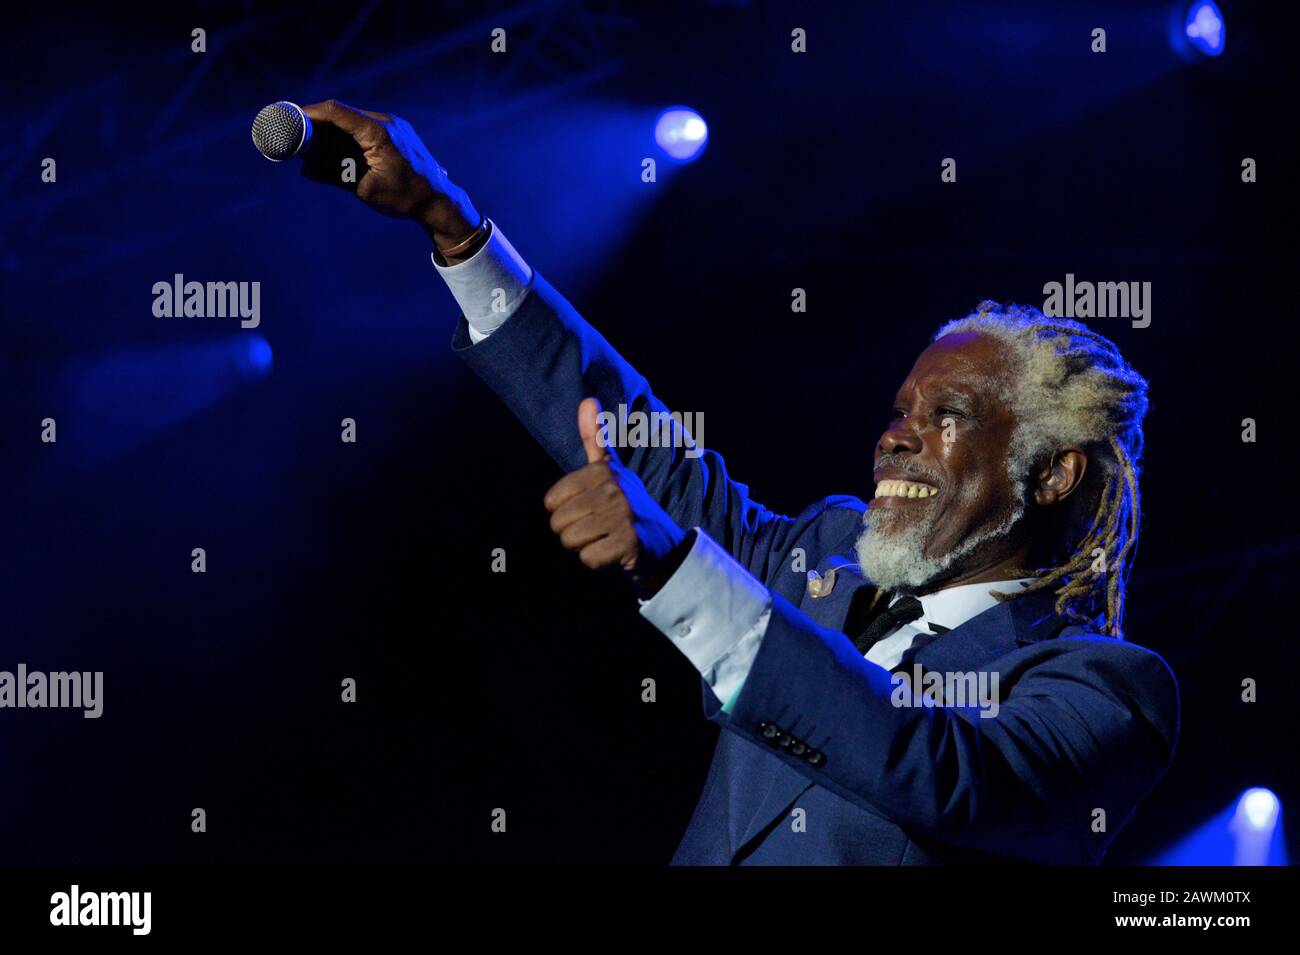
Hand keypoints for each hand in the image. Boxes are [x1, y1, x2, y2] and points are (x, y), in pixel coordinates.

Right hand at [300, 100, 482, 255]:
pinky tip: (333, 154)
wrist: (440, 201)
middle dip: (316, 126)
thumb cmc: (405, 197)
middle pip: (341, 115)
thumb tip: (305, 169)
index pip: (336, 111)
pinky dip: (346, 140)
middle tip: (294, 137)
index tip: (288, 119)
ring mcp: (392, 126)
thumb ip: (334, 175)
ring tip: (310, 150)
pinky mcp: (394, 135)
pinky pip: (363, 131)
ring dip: (331, 134)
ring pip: (351, 123)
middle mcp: (385, 122)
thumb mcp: (364, 188)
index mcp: (378, 131)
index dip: (309, 113)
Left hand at [544, 398, 690, 596]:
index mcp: (603, 471)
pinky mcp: (629, 543)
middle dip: (571, 531)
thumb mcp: (609, 468)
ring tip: (603, 537)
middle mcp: (614, 490)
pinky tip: (612, 551)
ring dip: (583, 546)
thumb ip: (595, 437)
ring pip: (570, 541)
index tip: (586, 508)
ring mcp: (623, 517)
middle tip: (595, 527)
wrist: (662, 540)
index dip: (563, 511)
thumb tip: (587, 400)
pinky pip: (588, 558)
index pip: (551, 501)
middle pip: (558, 523)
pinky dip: (597, 561)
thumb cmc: (625, 503)